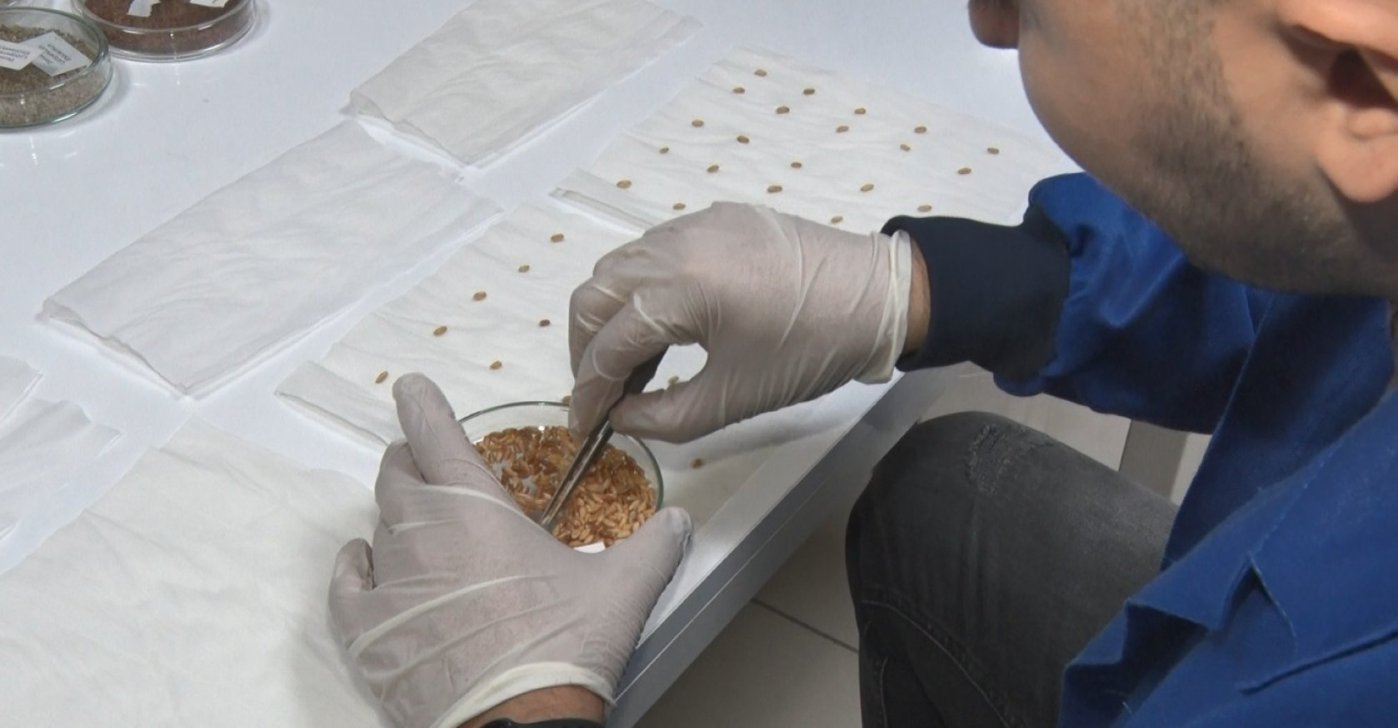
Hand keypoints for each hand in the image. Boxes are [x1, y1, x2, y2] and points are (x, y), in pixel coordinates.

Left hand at [328, 374, 690, 727]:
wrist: (516, 723)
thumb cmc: (564, 648)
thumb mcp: (623, 588)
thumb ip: (655, 545)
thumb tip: (681, 521)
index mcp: (475, 508)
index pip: (434, 433)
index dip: (421, 404)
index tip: (409, 387)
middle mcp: (422, 532)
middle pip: (397, 475)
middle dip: (412, 464)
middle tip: (432, 471)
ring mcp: (388, 581)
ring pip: (378, 526)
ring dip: (397, 520)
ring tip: (422, 531)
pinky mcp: (367, 630)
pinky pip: (345, 582)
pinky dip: (354, 566)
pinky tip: (362, 563)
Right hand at [569, 202, 915, 441]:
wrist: (880, 297)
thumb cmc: (810, 351)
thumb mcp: (734, 399)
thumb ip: (664, 416)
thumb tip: (622, 417)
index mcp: (676, 289)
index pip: (606, 344)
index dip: (588, 392)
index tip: (586, 426)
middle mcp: (673, 245)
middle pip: (595, 295)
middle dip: (586, 349)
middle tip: (599, 394)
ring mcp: (693, 225)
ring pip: (619, 268)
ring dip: (610, 316)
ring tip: (631, 365)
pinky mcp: (716, 218)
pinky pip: (654, 251)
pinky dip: (641, 289)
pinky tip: (664, 325)